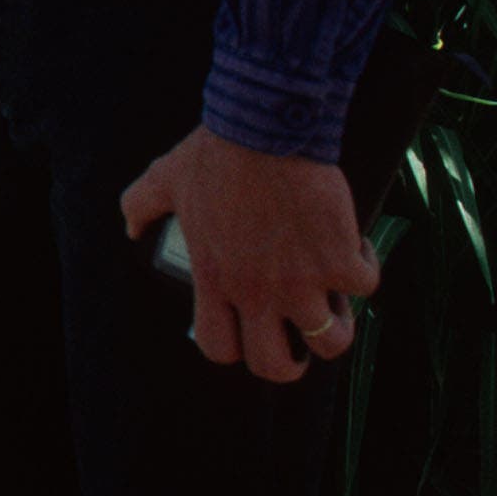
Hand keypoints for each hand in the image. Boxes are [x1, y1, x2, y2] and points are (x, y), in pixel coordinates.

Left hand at [119, 126, 378, 382]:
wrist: (263, 128)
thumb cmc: (215, 153)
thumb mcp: (165, 180)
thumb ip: (140, 206)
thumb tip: (130, 226)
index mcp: (215, 279)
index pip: (219, 348)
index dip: (235, 348)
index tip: (248, 328)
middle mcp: (258, 291)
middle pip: (276, 367)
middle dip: (291, 362)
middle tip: (298, 336)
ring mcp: (301, 281)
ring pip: (333, 342)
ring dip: (338, 324)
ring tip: (333, 297)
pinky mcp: (338, 258)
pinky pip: (366, 287)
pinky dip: (365, 267)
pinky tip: (353, 245)